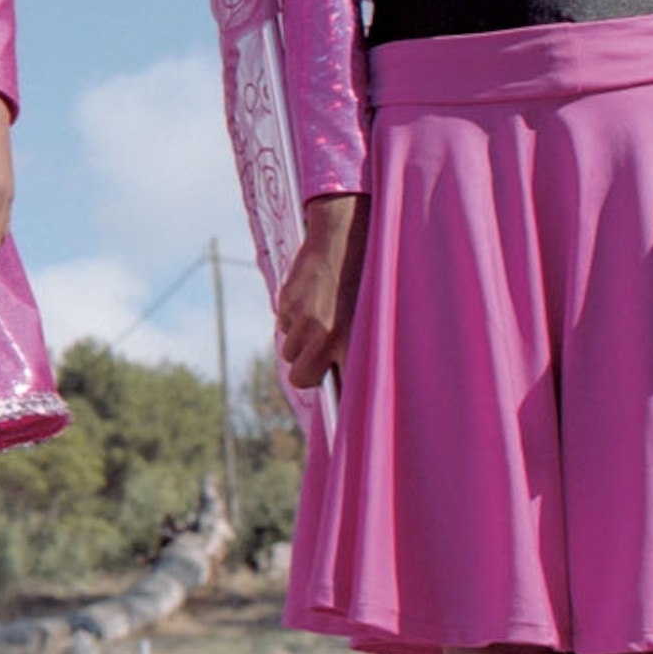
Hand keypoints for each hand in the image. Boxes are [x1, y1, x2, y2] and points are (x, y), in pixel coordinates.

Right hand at [276, 194, 363, 387]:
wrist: (344, 233)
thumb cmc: (365, 276)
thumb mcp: (369, 314)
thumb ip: (352, 348)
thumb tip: (337, 379)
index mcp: (351, 341)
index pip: (340, 388)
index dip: (336, 404)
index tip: (337, 420)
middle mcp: (325, 334)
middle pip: (301, 377)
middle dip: (306, 370)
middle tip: (320, 354)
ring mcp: (303, 319)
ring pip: (289, 350)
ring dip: (300, 339)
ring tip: (321, 314)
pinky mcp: (287, 302)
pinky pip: (283, 323)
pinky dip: (292, 316)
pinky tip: (311, 297)